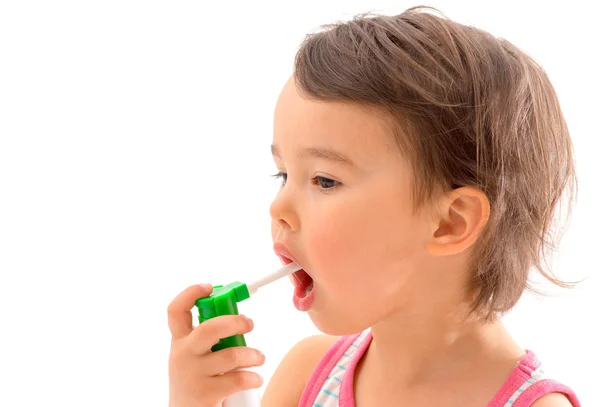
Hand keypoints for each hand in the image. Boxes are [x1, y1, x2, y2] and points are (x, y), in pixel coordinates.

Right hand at [167, 284, 264, 406]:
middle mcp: (182, 354)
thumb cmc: (197, 379)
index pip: (175, 311)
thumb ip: (209, 336)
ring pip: (231, 355)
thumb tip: (239, 317)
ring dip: (253, 355)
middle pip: (209, 328)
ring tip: (259, 358)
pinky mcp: (205, 394)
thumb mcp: (194, 355)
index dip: (191, 294)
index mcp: (180, 341)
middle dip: (235, 322)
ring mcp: (192, 374)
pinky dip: (253, 377)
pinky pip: (238, 379)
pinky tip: (255, 378)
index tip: (210, 286)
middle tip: (249, 324)